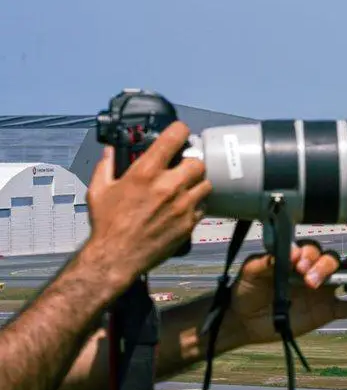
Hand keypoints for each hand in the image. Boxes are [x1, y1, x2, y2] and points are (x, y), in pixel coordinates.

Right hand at [80, 122, 210, 288]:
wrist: (116, 257)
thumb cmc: (107, 224)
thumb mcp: (98, 190)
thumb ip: (106, 166)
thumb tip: (110, 151)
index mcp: (146, 172)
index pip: (174, 137)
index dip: (180, 131)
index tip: (180, 133)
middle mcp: (168, 186)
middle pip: (198, 161)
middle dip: (191, 162)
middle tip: (182, 168)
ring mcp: (182, 205)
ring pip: (206, 183)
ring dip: (197, 183)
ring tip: (185, 188)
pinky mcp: (189, 222)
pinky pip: (204, 206)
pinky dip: (197, 204)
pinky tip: (184, 206)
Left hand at [223, 241, 346, 347]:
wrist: (245, 320)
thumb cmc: (248, 290)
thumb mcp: (250, 272)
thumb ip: (265, 261)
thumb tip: (287, 252)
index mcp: (297, 258)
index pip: (310, 249)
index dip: (308, 253)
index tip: (297, 262)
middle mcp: (313, 270)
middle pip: (330, 259)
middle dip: (324, 266)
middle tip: (309, 281)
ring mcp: (323, 290)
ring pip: (345, 275)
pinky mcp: (328, 311)